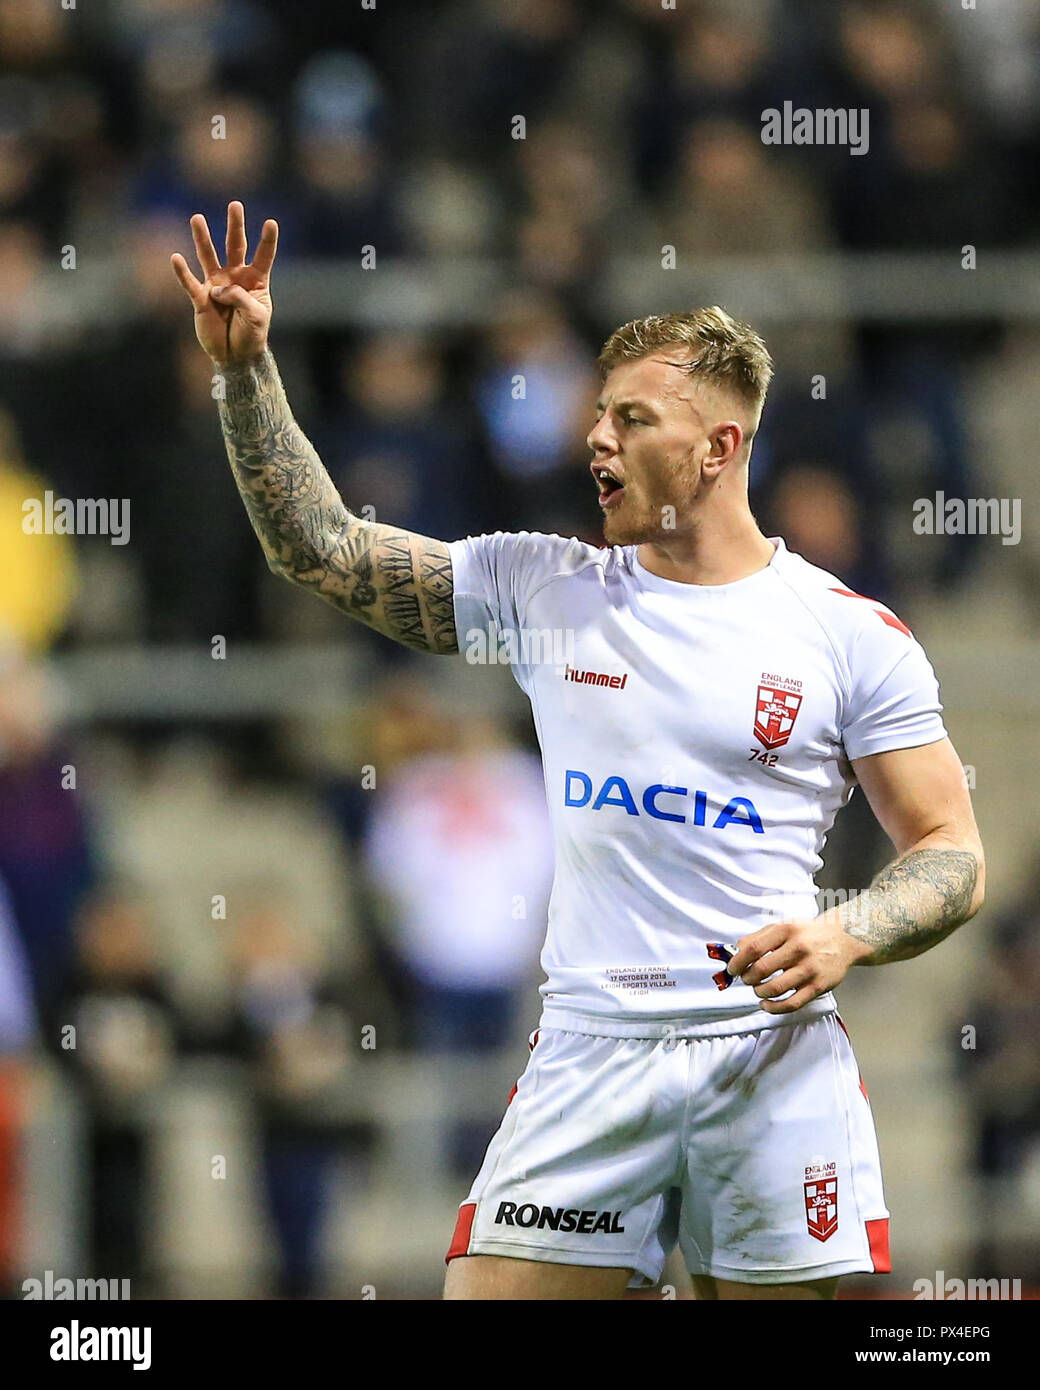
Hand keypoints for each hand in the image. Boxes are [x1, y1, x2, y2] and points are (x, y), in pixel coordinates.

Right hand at [170, 200, 278, 364]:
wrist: (235, 356)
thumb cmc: (251, 334)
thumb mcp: (256, 317)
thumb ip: (240, 298)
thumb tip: (218, 289)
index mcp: (255, 280)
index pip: (263, 256)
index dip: (267, 241)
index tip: (271, 222)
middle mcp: (235, 277)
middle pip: (235, 247)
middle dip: (235, 226)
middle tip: (235, 205)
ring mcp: (216, 285)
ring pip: (209, 257)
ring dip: (203, 239)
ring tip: (197, 218)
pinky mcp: (200, 298)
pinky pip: (190, 283)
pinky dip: (182, 272)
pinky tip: (176, 258)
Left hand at [726, 918, 871, 1013]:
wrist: (844, 940)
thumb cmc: (809, 934)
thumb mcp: (784, 926)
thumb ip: (759, 937)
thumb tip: (736, 951)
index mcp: (786, 930)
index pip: (753, 948)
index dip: (738, 962)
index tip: (732, 969)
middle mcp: (798, 948)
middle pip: (761, 969)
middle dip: (747, 978)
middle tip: (746, 979)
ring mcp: (809, 969)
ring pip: (774, 988)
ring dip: (759, 992)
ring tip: (757, 989)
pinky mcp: (818, 986)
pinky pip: (791, 1003)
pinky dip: (773, 1007)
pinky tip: (766, 1004)